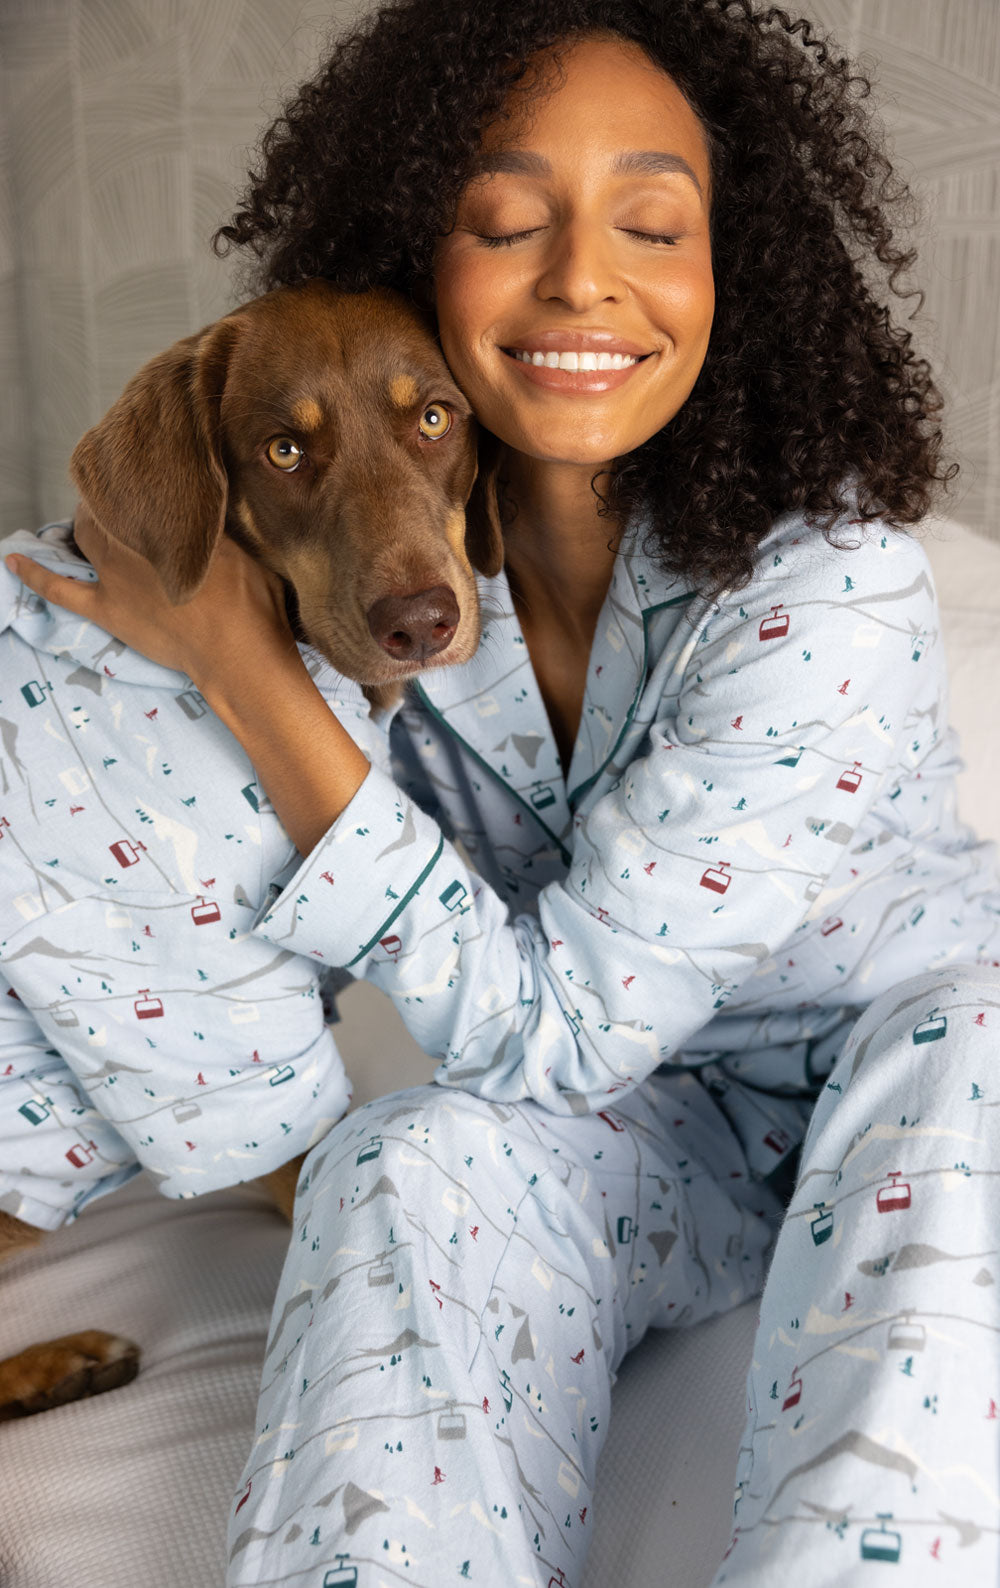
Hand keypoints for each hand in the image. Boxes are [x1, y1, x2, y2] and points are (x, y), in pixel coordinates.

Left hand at [5, 506, 299, 691]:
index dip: (132, 480)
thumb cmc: (253, 600)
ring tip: (88, 518)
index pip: (136, 489)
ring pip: (84, 539)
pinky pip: (59, 588)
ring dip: (82, 526)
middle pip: (108, 509)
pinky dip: (34, 573)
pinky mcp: (107, 611)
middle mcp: (134, 544)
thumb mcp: (246, 542)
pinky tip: (13, 560)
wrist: (241, 654)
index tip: (138, 471)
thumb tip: (213, 487)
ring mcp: (115, 579)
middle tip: (118, 495)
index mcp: (167, 524)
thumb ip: (218, 517)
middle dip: (108, 498)